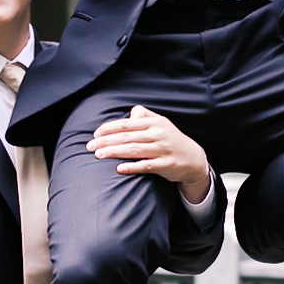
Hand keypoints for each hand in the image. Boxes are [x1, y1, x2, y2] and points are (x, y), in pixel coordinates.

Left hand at [87, 105, 212, 201]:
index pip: (127, 124)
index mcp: (155, 122)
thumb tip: (129, 114)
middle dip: (106, 141)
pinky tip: (119, 168)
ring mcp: (163, 149)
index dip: (109, 128)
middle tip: (89, 146)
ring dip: (114, 152)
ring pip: (133, 150)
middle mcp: (158, 134)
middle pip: (127, 137)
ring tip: (98, 155)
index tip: (95, 135)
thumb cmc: (170, 140)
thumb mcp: (160, 124)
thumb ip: (144, 116)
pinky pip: (146, 166)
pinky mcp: (166, 165)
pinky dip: (132, 167)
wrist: (194, 158)